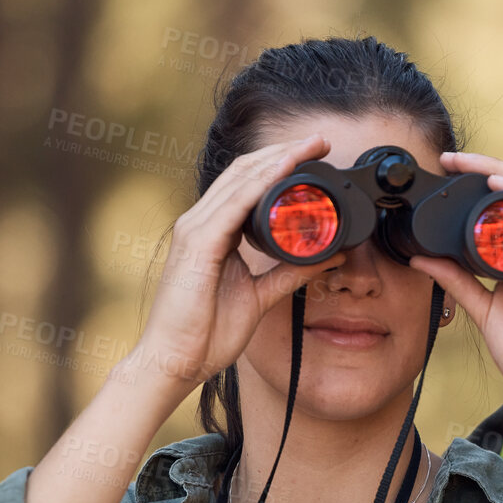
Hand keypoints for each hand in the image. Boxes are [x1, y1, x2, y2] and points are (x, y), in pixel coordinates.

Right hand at [132, 136, 346, 394]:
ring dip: (277, 159)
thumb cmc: (205, 333)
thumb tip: (327, 257)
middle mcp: (200, 223)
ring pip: (239, 180)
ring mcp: (195, 230)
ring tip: (308, 147)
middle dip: (283, 152)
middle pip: (243, 172)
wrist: (175, 361)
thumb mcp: (259, 296)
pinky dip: (261, 184)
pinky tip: (284, 170)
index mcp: (212, 232)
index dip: (278, 165)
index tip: (313, 156)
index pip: (245, 184)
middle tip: (319, 141)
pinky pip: (233, 205)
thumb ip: (289, 273)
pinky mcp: (197, 244)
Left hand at [405, 151, 502, 422]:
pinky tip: (501, 184)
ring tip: (471, 163)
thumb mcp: (483, 312)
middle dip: (484, 168)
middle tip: (451, 160)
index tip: (446, 174)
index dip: (476, 186)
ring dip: (502, 172)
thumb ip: (457, 283)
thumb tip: (424, 260)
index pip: (502, 210)